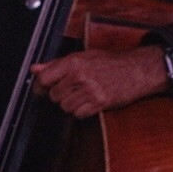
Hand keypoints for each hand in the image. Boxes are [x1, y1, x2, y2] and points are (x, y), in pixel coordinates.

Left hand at [28, 45, 167, 117]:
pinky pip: (79, 114)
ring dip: (71, 104)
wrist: (138, 69)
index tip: (43, 88)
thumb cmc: (110, 62)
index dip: (41, 86)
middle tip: (72, 89)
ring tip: (83, 95)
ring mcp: (90, 90)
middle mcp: (79, 76)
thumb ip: (56, 64)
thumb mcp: (82, 57)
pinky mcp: (100, 103)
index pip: (44, 79)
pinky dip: (82, 111)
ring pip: (65, 107)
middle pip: (54, 96)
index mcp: (73, 62)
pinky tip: (90, 102)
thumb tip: (34, 69)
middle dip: (60, 95)